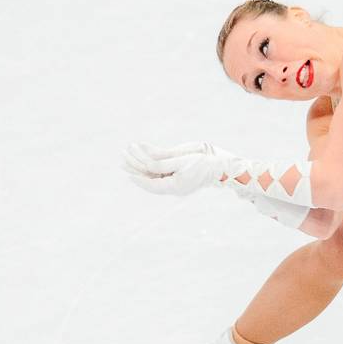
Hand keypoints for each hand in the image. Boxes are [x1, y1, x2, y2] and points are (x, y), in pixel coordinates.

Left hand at [122, 141, 245, 195]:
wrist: (220, 166)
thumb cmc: (204, 163)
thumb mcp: (182, 161)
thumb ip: (163, 163)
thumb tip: (146, 164)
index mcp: (174, 186)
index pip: (152, 185)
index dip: (139, 179)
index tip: (127, 175)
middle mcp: (172, 186)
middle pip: (150, 179)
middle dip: (136, 170)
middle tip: (121, 162)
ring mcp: (175, 182)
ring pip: (153, 175)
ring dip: (140, 166)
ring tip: (127, 158)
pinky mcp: (178, 176)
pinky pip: (160, 172)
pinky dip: (150, 165)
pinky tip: (142, 156)